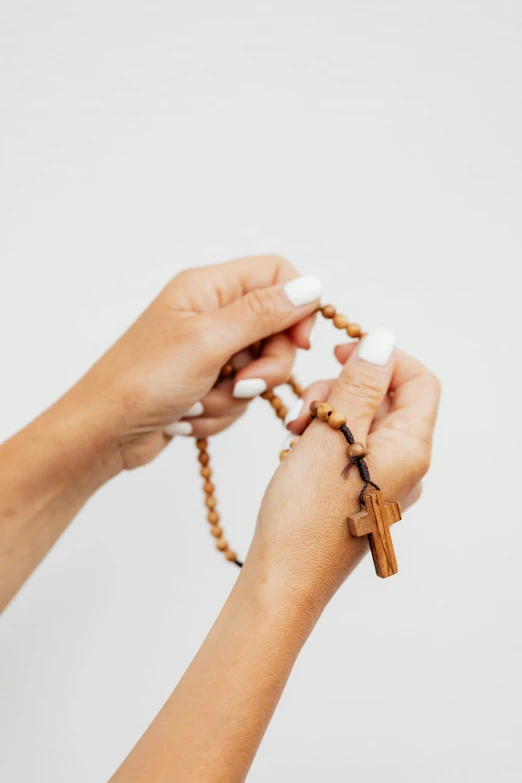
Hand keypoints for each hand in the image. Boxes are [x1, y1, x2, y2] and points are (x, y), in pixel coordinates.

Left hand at [75, 255, 320, 469]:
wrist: (104, 433)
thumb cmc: (143, 380)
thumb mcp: (209, 341)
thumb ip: (263, 313)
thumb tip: (312, 287)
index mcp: (208, 287)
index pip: (277, 275)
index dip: (296, 307)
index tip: (298, 342)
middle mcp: (211, 313)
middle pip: (276, 330)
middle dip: (264, 367)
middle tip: (240, 385)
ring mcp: (209, 351)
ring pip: (259, 370)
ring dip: (234, 396)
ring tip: (196, 402)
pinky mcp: (206, 383)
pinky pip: (239, 397)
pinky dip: (219, 411)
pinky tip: (187, 416)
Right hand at [246, 329, 440, 614]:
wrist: (285, 580)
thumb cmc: (306, 513)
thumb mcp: (331, 433)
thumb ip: (360, 384)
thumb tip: (383, 341)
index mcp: (410, 448)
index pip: (418, 381)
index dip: (383, 357)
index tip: (340, 352)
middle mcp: (407, 465)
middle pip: (388, 400)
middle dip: (344, 387)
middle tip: (304, 404)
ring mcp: (384, 482)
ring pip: (364, 423)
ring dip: (328, 411)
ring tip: (293, 428)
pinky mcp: (359, 495)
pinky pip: (350, 448)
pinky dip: (324, 436)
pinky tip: (296, 448)